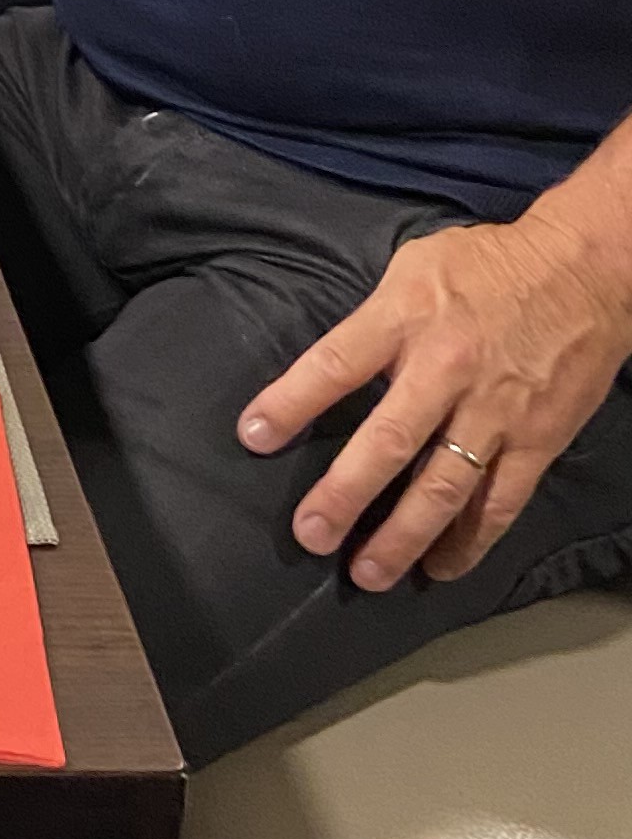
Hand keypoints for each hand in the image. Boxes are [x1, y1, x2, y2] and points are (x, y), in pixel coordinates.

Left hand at [239, 212, 631, 590]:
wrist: (585, 269)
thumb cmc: (487, 265)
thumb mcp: (413, 267)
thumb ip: (374, 319)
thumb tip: (333, 369)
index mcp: (405, 319)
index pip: (334, 365)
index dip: (290, 403)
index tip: (253, 436)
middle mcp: (447, 369)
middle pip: (388, 442)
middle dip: (345, 494)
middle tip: (311, 535)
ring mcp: (496, 411)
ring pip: (444, 488)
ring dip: (402, 537)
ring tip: (368, 573)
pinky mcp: (538, 440)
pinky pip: (500, 503)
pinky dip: (470, 542)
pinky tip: (440, 567)